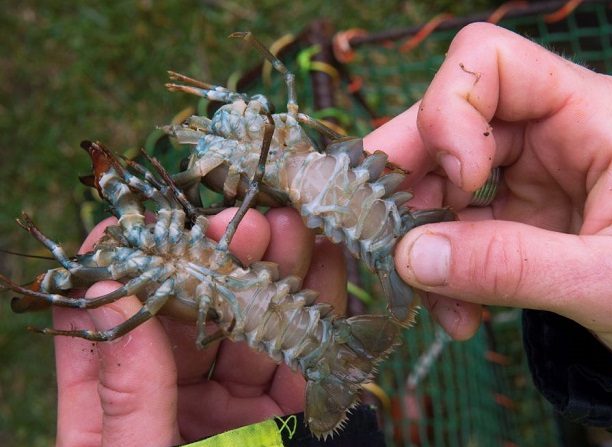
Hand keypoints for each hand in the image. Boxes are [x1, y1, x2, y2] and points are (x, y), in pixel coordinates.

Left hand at [53, 207, 346, 446]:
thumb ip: (123, 396)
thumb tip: (108, 291)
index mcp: (113, 418)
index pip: (106, 332)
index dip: (118, 270)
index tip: (135, 224)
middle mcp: (173, 402)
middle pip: (189, 315)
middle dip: (218, 261)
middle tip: (244, 224)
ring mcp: (231, 407)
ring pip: (250, 325)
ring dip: (273, 274)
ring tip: (292, 231)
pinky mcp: (286, 416)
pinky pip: (300, 358)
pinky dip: (317, 312)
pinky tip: (328, 269)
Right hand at [365, 23, 611, 367]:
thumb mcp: (611, 281)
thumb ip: (512, 268)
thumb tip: (410, 258)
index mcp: (591, 114)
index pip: (490, 61)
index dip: (450, 112)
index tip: (462, 182)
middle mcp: (551, 132)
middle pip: (447, 120)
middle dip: (410, 180)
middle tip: (383, 234)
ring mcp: (528, 174)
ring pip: (440, 180)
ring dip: (423, 240)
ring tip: (437, 301)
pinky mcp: (514, 214)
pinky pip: (454, 227)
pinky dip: (443, 269)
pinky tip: (460, 314)